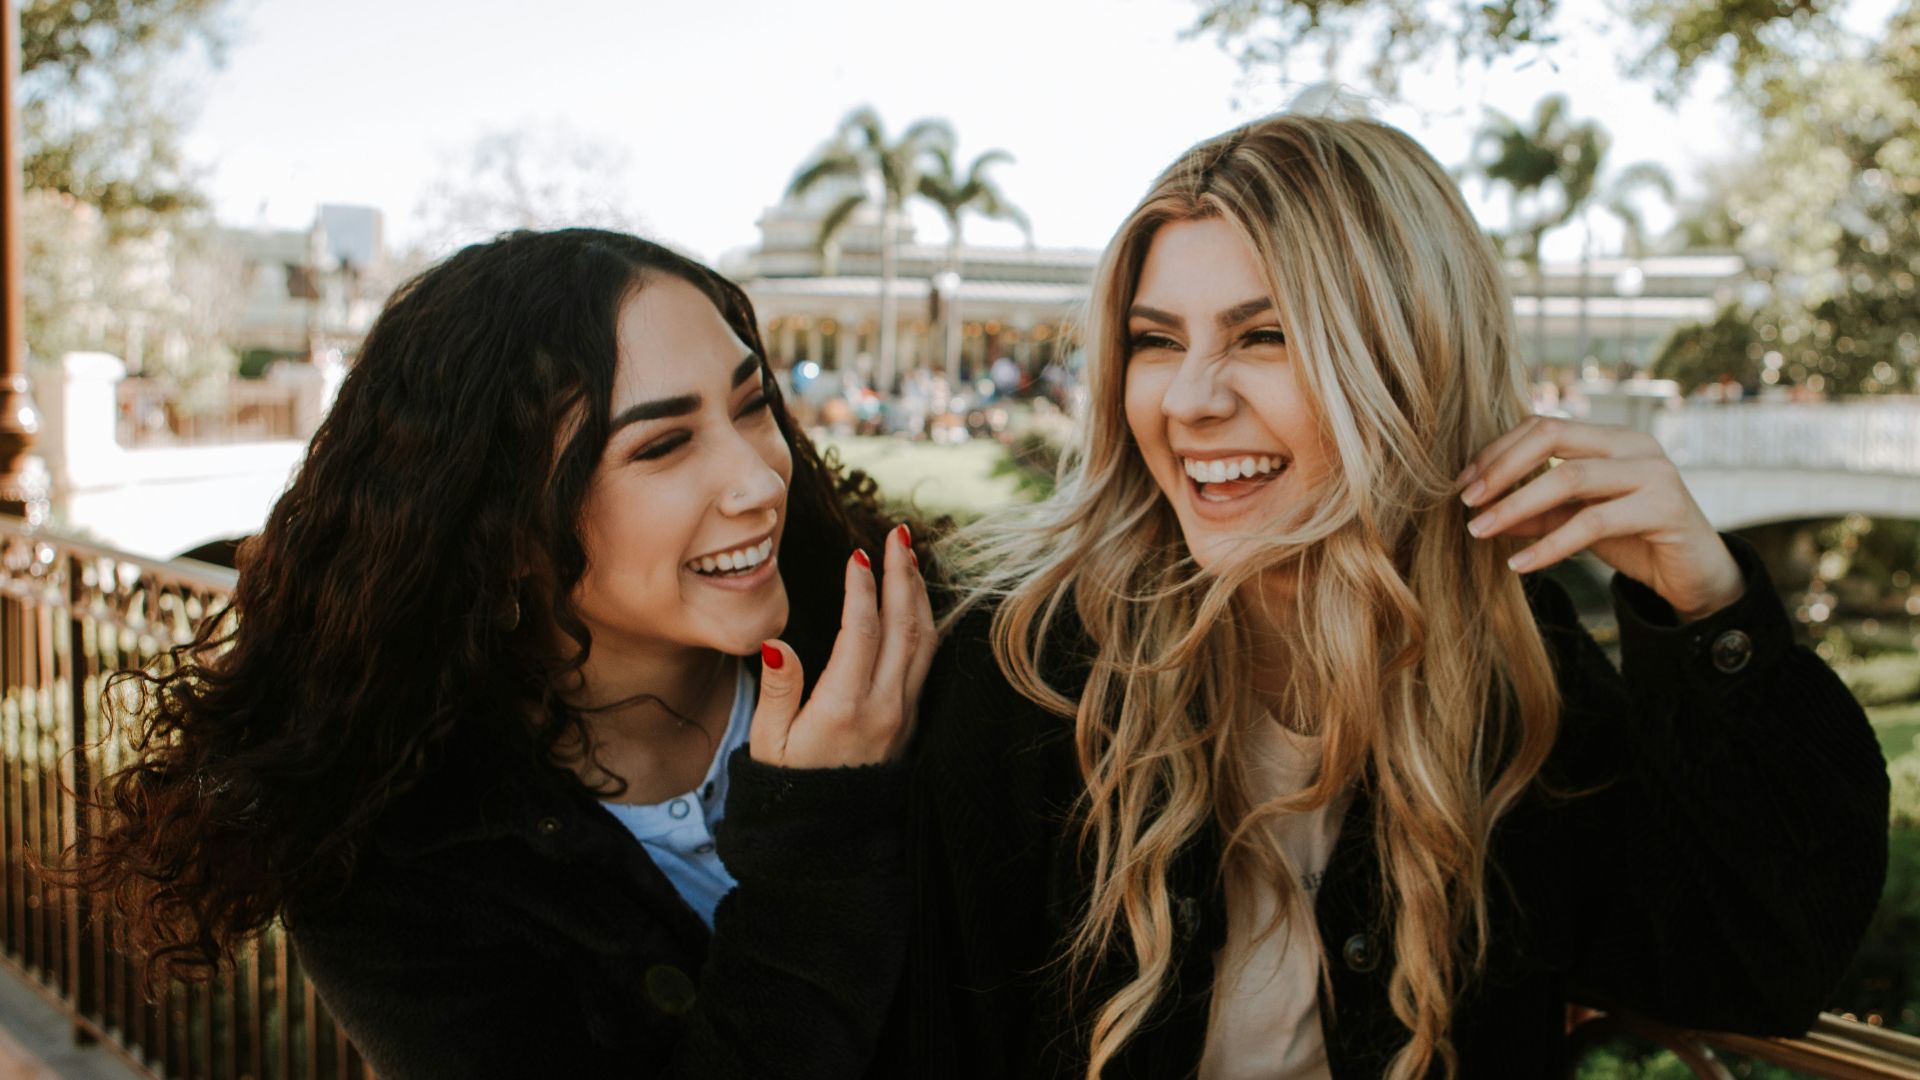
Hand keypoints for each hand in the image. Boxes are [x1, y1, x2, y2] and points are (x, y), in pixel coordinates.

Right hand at [749, 524, 933, 767]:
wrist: (829, 834)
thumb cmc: (790, 784)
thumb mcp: (769, 741)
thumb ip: (778, 690)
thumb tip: (776, 643)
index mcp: (843, 707)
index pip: (860, 631)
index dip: (861, 588)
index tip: (857, 554)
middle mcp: (883, 706)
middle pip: (904, 626)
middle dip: (902, 574)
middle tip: (898, 534)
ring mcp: (904, 713)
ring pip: (924, 641)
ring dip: (918, 594)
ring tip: (908, 557)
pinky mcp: (912, 719)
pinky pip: (927, 661)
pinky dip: (925, 623)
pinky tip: (916, 602)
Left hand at [1458, 416, 1743, 621]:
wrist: (1696, 575)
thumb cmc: (1634, 540)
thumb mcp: (1575, 522)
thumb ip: (1535, 512)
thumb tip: (1480, 511)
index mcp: (1609, 437)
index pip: (1543, 425)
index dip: (1497, 451)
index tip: (1463, 484)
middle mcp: (1633, 444)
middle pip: (1553, 435)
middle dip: (1501, 467)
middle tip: (1466, 502)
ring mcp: (1653, 471)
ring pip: (1569, 477)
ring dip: (1516, 506)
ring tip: (1479, 532)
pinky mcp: (1665, 507)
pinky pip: (1593, 522)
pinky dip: (1549, 545)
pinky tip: (1520, 564)